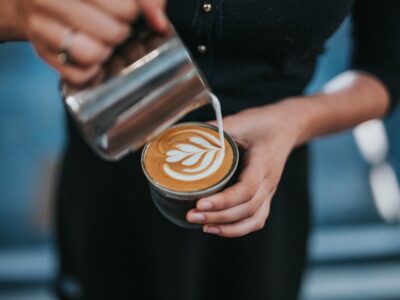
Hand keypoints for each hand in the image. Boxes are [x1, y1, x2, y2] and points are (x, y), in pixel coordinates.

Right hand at [16, 0, 166, 84]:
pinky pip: (79, 76)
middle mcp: (47, 1)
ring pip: (92, 55)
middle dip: (121, 32)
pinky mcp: (42, 53)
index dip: (133, 12)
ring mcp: (40, 28)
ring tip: (103, 40)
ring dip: (106, 52)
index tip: (129, 10)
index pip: (123, 8)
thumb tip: (159, 22)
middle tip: (116, 25)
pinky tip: (92, 55)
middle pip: (112, 33)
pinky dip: (92, 71)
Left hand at [186, 99, 303, 237]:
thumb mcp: (237, 121)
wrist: (285, 127)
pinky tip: (217, 228)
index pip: (246, 188)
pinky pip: (256, 220)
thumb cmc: (261, 123)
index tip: (199, 203)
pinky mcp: (266, 196)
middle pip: (247, 208)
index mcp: (263, 162)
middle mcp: (269, 181)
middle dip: (218, 216)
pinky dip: (238, 229)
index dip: (223, 200)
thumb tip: (181, 140)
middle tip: (192, 216)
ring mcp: (269, 191)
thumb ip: (212, 130)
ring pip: (254, 219)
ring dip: (227, 227)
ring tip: (202, 226)